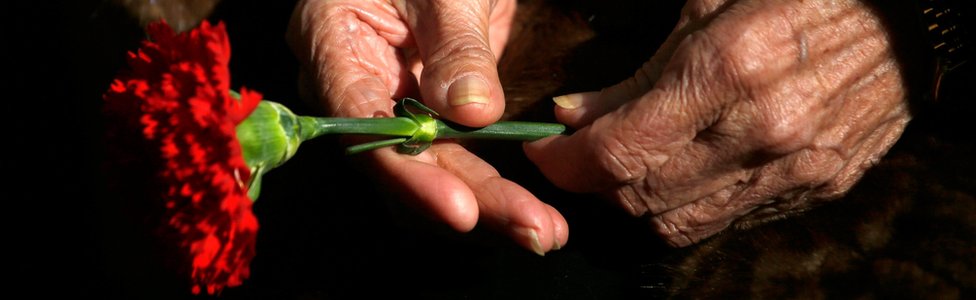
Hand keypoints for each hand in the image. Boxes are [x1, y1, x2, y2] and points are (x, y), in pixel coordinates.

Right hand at [287, 0, 566, 253]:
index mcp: (331, 42)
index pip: (361, 123)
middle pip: (403, 161)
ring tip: (545, 231)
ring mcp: (387, 104)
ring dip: (488, 204)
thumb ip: (455, 47)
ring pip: (431, 169)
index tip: (462, 210)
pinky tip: (529, 210)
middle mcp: (351, 86)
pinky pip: (450, 158)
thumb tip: (471, 115)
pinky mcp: (422, 115)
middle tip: (534, 233)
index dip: (409, 173)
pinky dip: (489, 184)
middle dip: (471, 200)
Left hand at [525, 0, 910, 246]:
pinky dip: (688, 210)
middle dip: (592, 186)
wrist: (906, 16)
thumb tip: (577, 116)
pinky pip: (729, 222)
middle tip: (577, 159)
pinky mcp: (818, 188)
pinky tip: (678, 179)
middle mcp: (761, 132)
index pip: (618, 152)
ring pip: (680, 224)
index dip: (563, 162)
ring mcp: (794, 169)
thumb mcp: (708, 6)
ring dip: (635, 206)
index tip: (543, 151)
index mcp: (729, 70)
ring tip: (622, 173)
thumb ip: (638, 75)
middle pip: (640, 198)